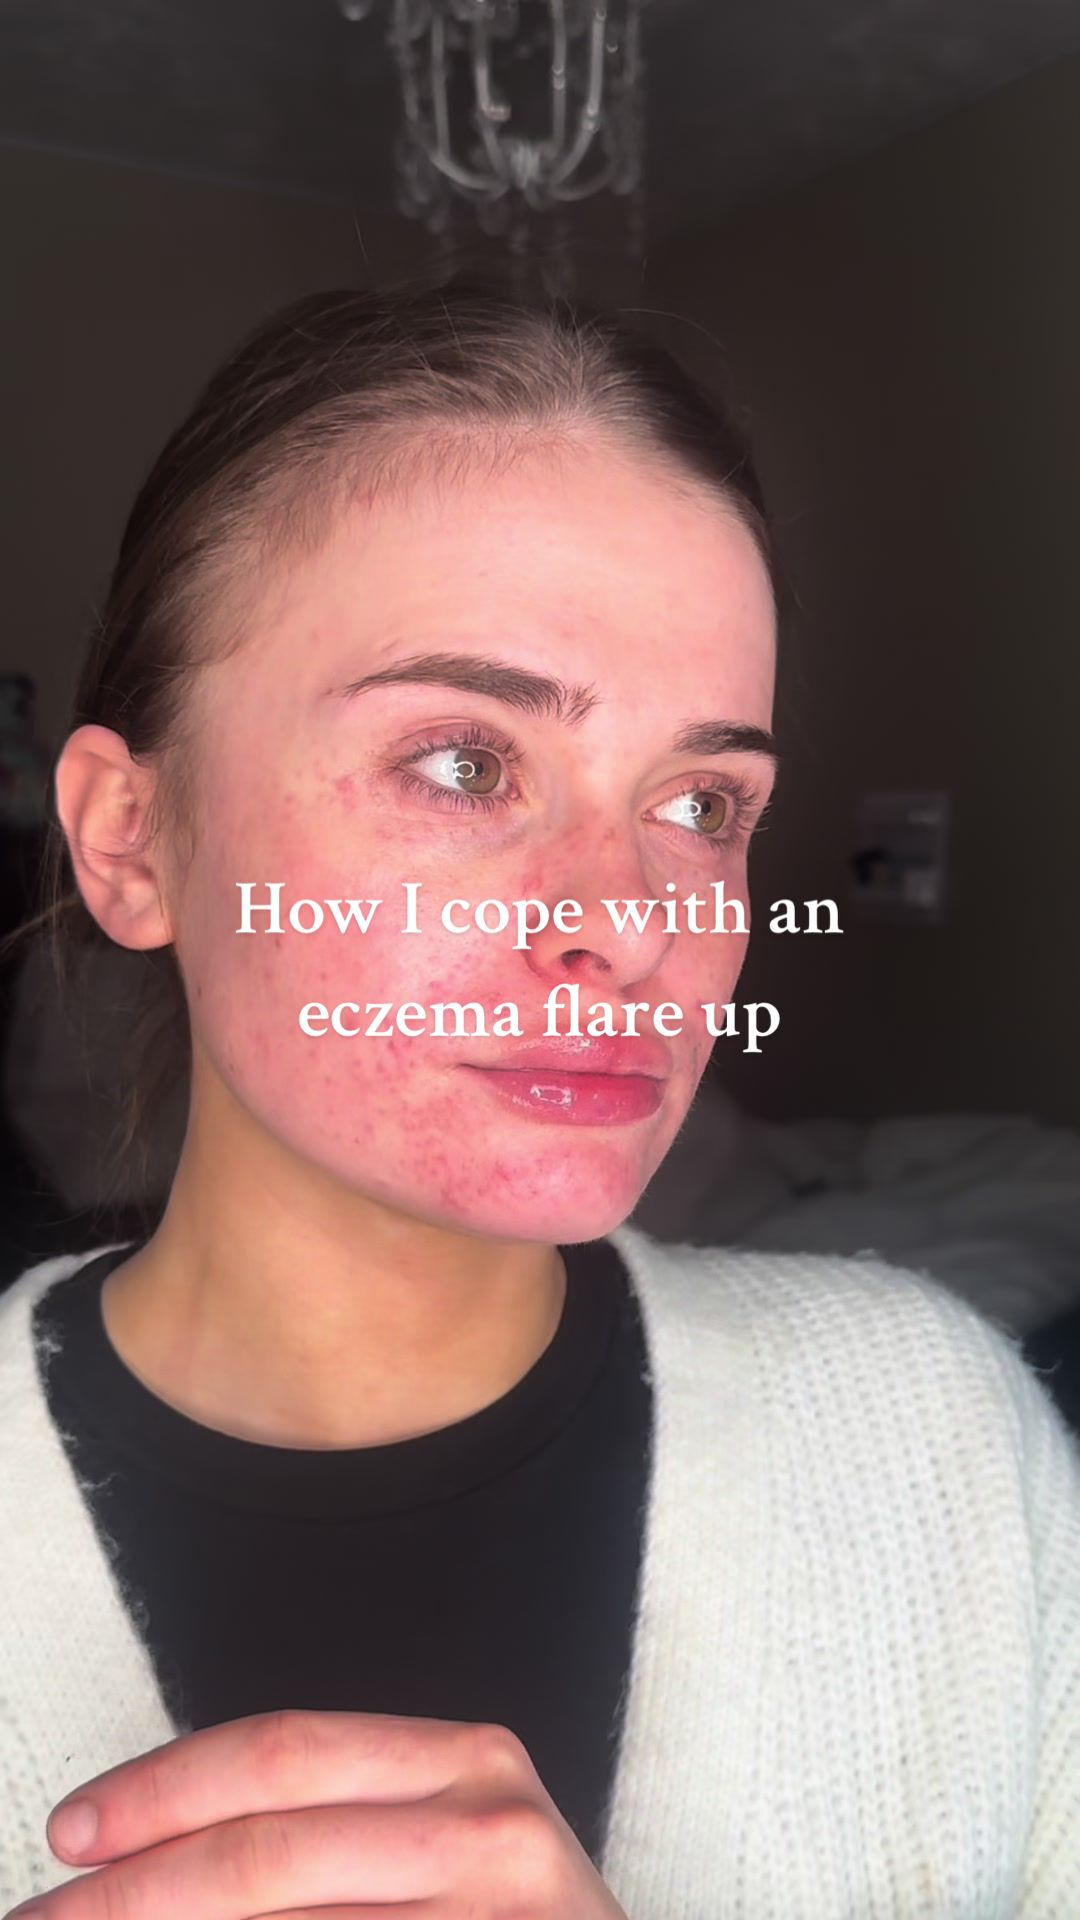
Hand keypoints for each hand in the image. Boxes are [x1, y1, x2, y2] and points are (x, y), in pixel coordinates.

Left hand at [8, 1708, 629, 1917]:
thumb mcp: (446, 1847)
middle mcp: (490, 1829)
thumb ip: (328, 1829)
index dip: (162, 1789)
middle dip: (133, 1893)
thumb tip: (157, 1859)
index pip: (283, 1752)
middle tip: (48, 1918)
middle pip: (268, 1849)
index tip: (77, 1831)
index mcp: (470, 1761)